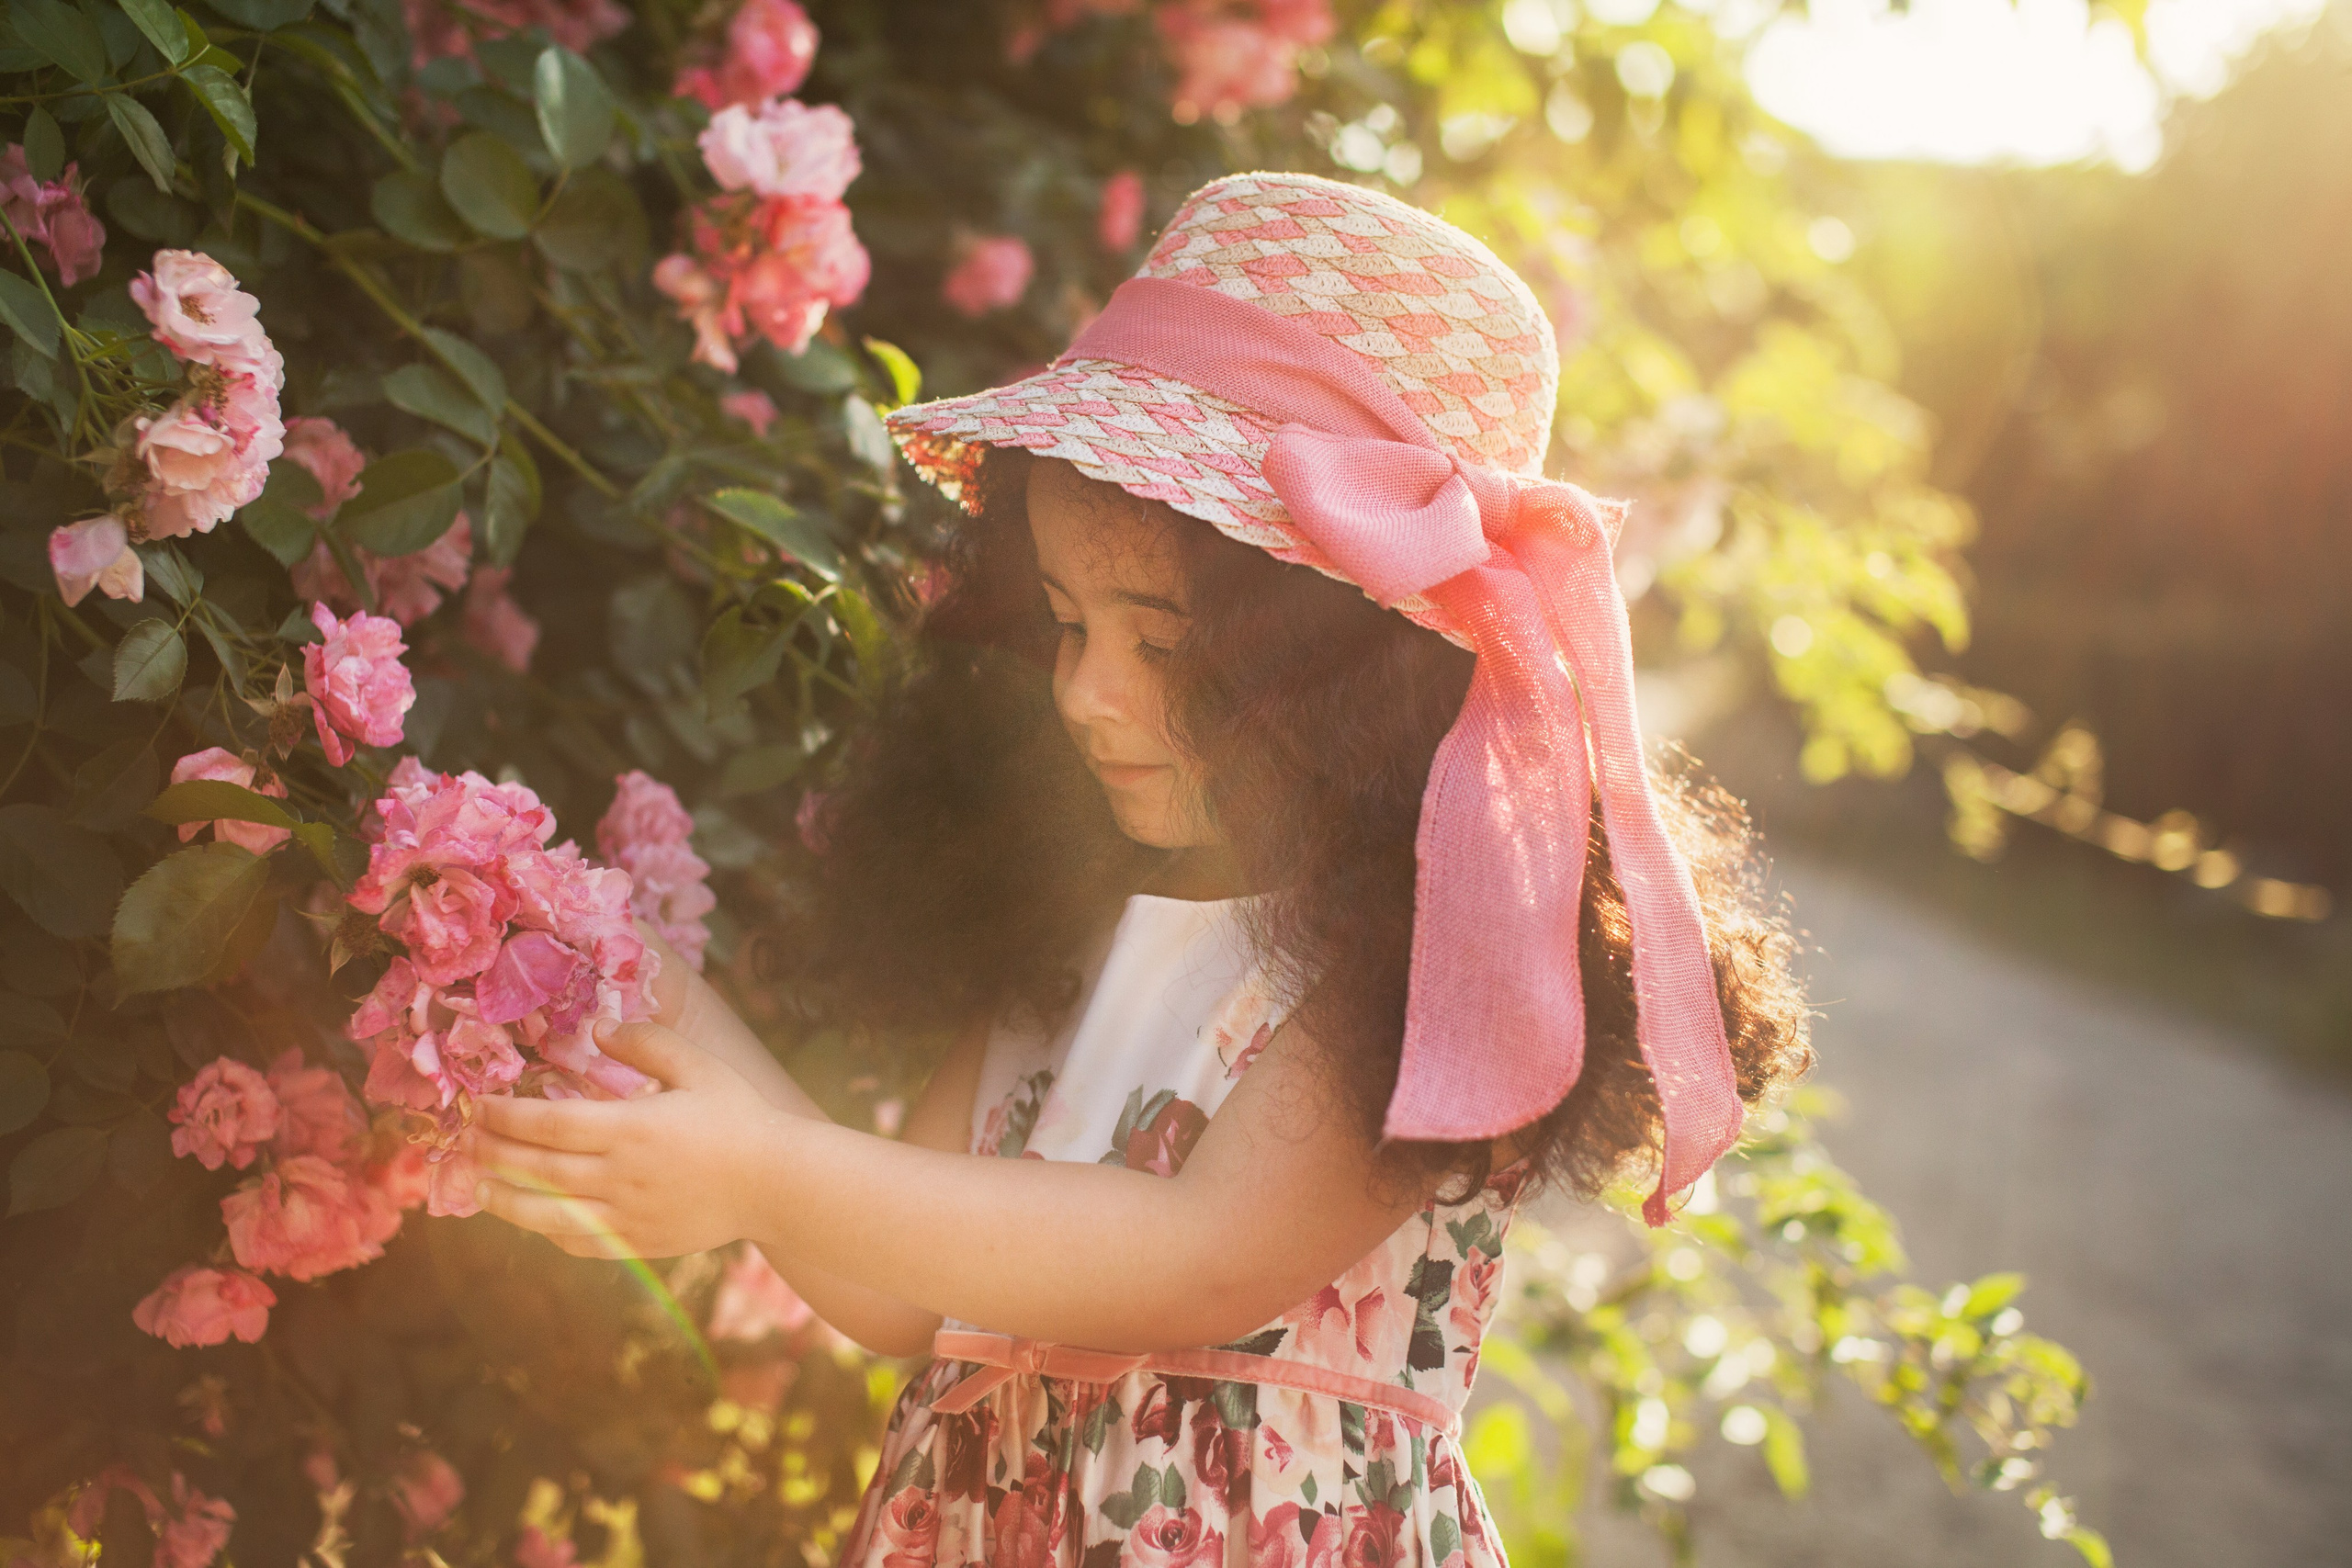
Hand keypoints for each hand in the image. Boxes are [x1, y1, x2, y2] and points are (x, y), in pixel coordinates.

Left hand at [472, 1021, 780, 1258]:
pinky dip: (547, 1231)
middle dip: (493, 1152)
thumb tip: (598, 1028)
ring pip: (546, 1214)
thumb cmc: (740, 1117)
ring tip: (477, 1186)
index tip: (478, 1106)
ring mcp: (626, 1216)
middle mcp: (619, 1176)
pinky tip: (532, 1218)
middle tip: (465, 1139)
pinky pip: (579, 1242)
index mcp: (631, 1128)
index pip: (547, 1124)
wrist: (777, 1184)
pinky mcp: (638, 1244)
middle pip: (536, 1168)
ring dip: (504, 1200)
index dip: (505, 1116)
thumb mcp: (698, 1065)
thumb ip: (646, 1042)